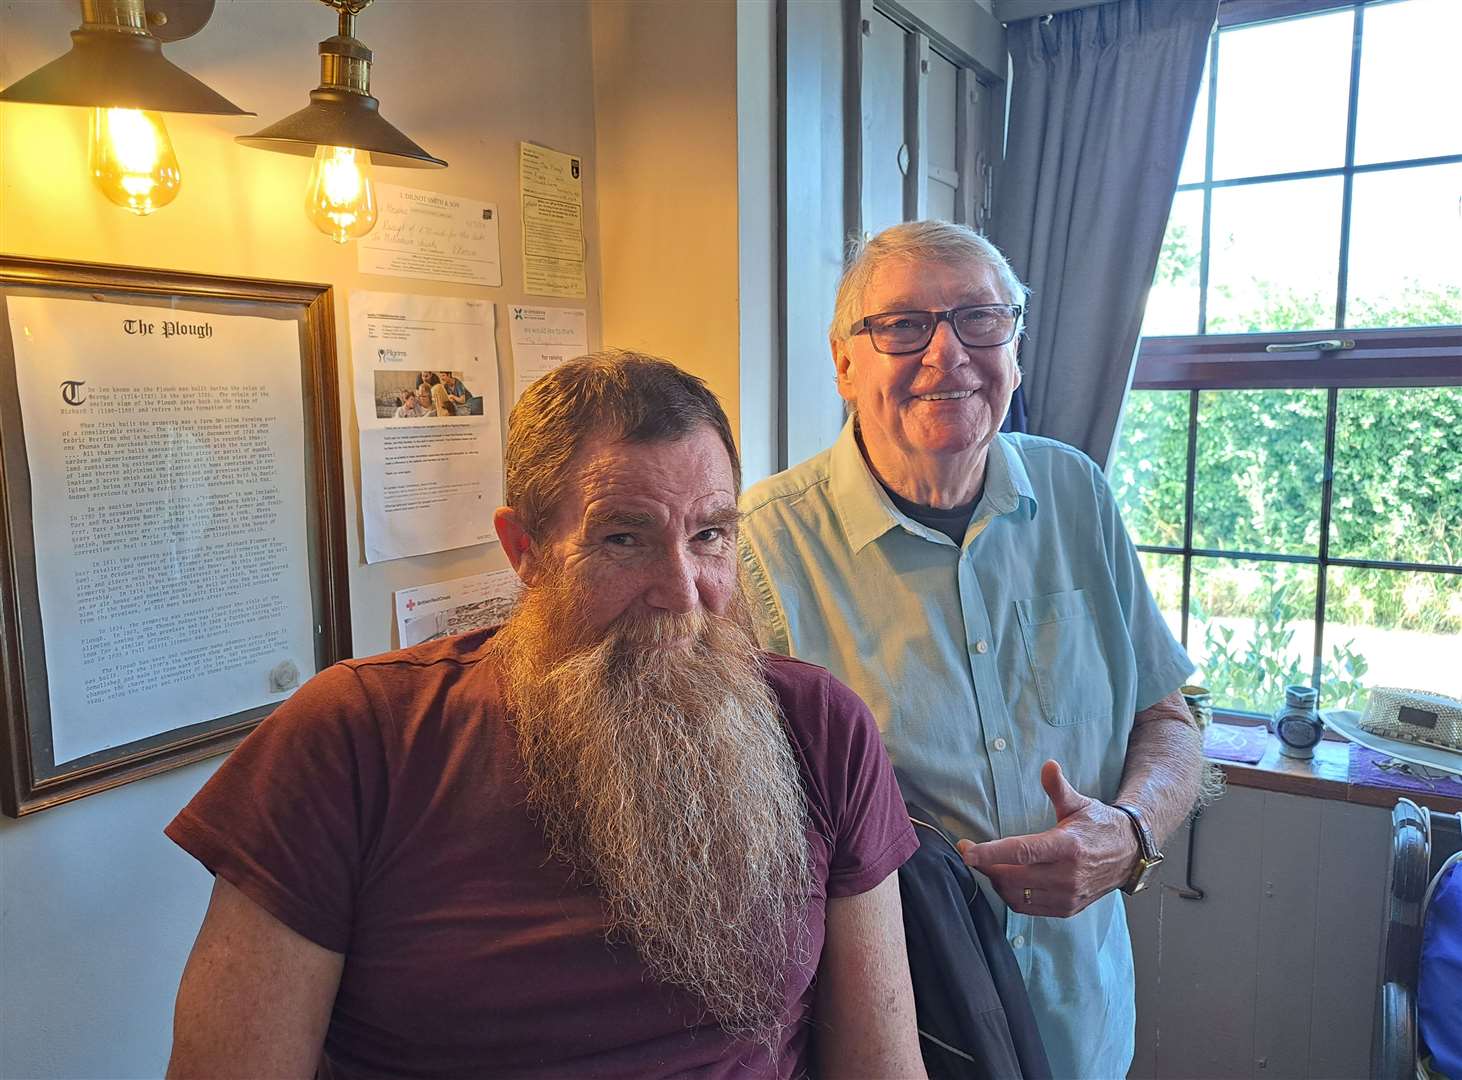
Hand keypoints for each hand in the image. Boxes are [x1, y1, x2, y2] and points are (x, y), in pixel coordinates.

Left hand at [956, 760, 1138, 917]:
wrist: (1128, 854)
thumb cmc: (1098, 826)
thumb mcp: (1079, 803)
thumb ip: (1058, 788)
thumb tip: (1048, 765)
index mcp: (1067, 846)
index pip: (1021, 851)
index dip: (990, 853)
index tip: (966, 850)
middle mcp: (1067, 875)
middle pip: (1012, 877)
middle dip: (986, 866)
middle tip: (973, 853)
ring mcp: (1068, 895)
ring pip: (1016, 896)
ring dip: (997, 882)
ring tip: (990, 865)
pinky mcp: (1067, 909)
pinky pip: (1028, 908)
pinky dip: (1011, 895)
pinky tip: (1007, 880)